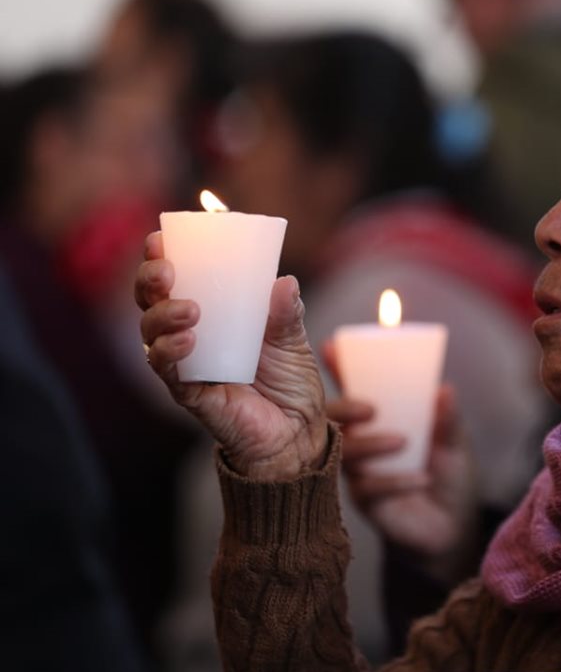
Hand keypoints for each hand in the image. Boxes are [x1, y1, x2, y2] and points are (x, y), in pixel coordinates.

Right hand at [135, 231, 327, 480]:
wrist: (298, 434)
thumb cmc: (290, 383)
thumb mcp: (294, 340)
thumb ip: (287, 313)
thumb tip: (283, 281)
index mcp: (212, 314)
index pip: (175, 280)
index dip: (161, 258)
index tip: (161, 237)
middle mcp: (190, 336)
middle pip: (150, 302)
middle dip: (150, 281)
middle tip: (166, 270)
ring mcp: (186, 366)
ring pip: (151, 335)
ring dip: (162, 316)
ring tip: (190, 309)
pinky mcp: (191, 395)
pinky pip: (168, 372)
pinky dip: (171, 354)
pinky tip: (188, 341)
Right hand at [326, 367, 475, 560]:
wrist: (453, 525)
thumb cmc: (448, 473)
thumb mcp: (454, 442)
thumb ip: (448, 419)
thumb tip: (444, 389)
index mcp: (380, 416)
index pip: (353, 386)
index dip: (339, 366)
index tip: (332, 347)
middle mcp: (361, 439)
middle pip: (332, 417)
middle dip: (344, 406)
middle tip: (370, 407)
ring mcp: (359, 471)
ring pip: (345, 451)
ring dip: (371, 444)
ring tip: (403, 442)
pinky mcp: (365, 501)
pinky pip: (367, 488)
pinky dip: (393, 480)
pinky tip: (420, 479)